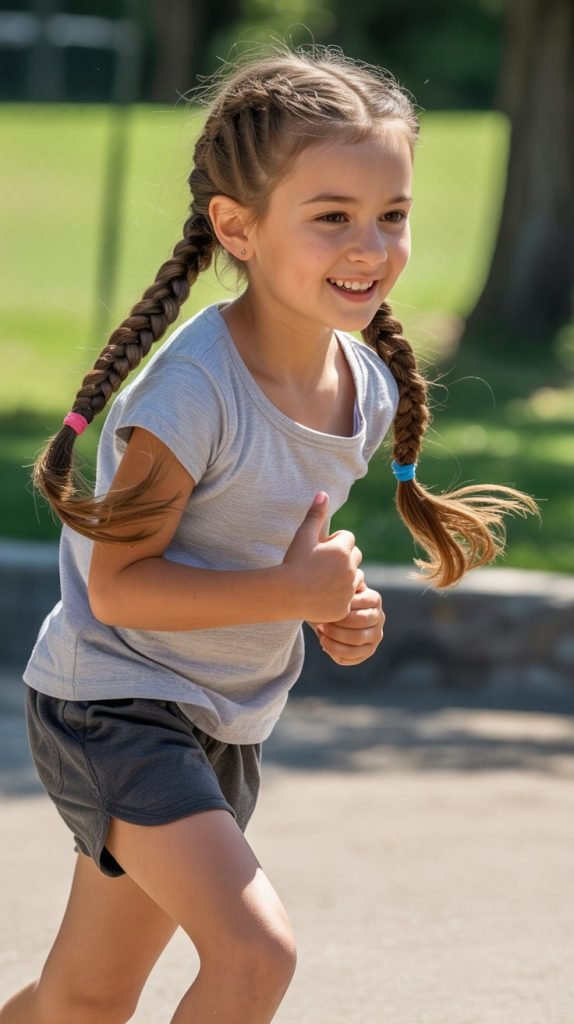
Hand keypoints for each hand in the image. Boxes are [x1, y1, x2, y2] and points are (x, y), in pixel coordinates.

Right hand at [282, 492, 362, 622]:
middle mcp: (350, 569)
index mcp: (342, 550)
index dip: (334, 542)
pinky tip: (322, 595)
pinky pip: (348, 598)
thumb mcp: (303, 536)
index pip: (348, 538)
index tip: (320, 548)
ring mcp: (348, 589)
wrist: (284, 594)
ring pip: (355, 577)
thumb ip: (315, 514)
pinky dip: (339, 596)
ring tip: (322, 580)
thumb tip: (323, 493)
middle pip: (355, 556)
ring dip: (344, 577)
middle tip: (322, 564)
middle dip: (343, 558)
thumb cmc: (293, 562)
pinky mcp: (344, 606)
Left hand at [310, 584, 384, 665]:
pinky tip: (323, 641)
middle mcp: (379, 618)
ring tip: (320, 630)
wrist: (327, 613)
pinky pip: (352, 656)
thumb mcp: (338, 585)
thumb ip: (345, 579)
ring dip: (335, 636)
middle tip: (321, 621)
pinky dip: (335, 649)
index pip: (362, 604)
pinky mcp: (366, 652)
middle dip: (338, 624)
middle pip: (360, 623)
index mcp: (375, 599)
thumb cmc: (331, 597)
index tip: (325, 605)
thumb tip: (353, 574)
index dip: (342, 607)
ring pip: (356, 641)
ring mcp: (375, 637)